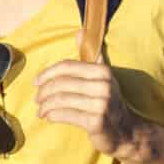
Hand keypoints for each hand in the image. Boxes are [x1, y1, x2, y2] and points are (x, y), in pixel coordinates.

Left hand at [35, 58, 154, 159]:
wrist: (127, 131)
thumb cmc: (109, 102)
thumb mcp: (103, 77)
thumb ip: (92, 55)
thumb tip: (80, 32)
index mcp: (103, 72)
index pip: (68, 66)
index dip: (48, 73)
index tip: (36, 82)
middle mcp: (104, 86)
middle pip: (61, 84)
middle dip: (44, 91)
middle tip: (37, 99)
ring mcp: (101, 104)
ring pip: (61, 100)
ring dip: (45, 105)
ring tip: (41, 110)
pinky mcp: (96, 122)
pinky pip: (66, 115)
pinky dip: (53, 115)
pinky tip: (49, 117)